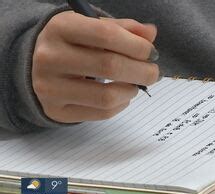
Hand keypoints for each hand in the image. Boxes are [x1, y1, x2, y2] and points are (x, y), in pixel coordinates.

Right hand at [32, 11, 158, 122]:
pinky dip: (120, 105)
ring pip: (106, 96)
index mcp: (61, 28)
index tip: (151, 53)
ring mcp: (50, 87)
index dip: (137, 46)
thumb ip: (122, 29)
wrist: (31, 66)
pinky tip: (123, 96)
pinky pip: (100, 113)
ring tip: (135, 84)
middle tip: (153, 72)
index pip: (107, 35)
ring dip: (132, 90)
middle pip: (110, 66)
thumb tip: (150, 34)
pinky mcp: (57, 111)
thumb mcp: (91, 28)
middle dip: (142, 71)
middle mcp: (50, 57)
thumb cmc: (71, 44)